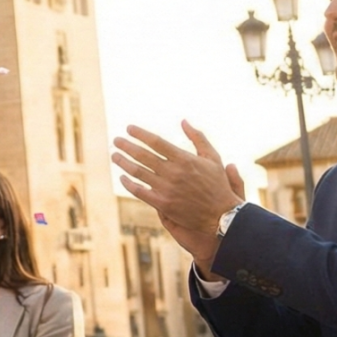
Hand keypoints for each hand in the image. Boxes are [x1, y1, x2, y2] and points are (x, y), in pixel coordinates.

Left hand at [112, 123, 242, 260]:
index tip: (128, 128)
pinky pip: (138, 191)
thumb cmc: (217, 184)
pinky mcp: (162, 203)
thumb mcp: (213, 158)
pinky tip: (122, 177)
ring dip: (123, 162)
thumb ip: (198, 138)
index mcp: (185, 159)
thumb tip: (183, 121)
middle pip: (142, 155)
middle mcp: (174, 172)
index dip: (140, 134)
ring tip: (115, 155)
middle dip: (126, 145)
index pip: (156, 142)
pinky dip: (127, 183)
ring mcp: (167, 188)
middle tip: (116, 140)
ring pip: (137, 171)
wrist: (222, 215)